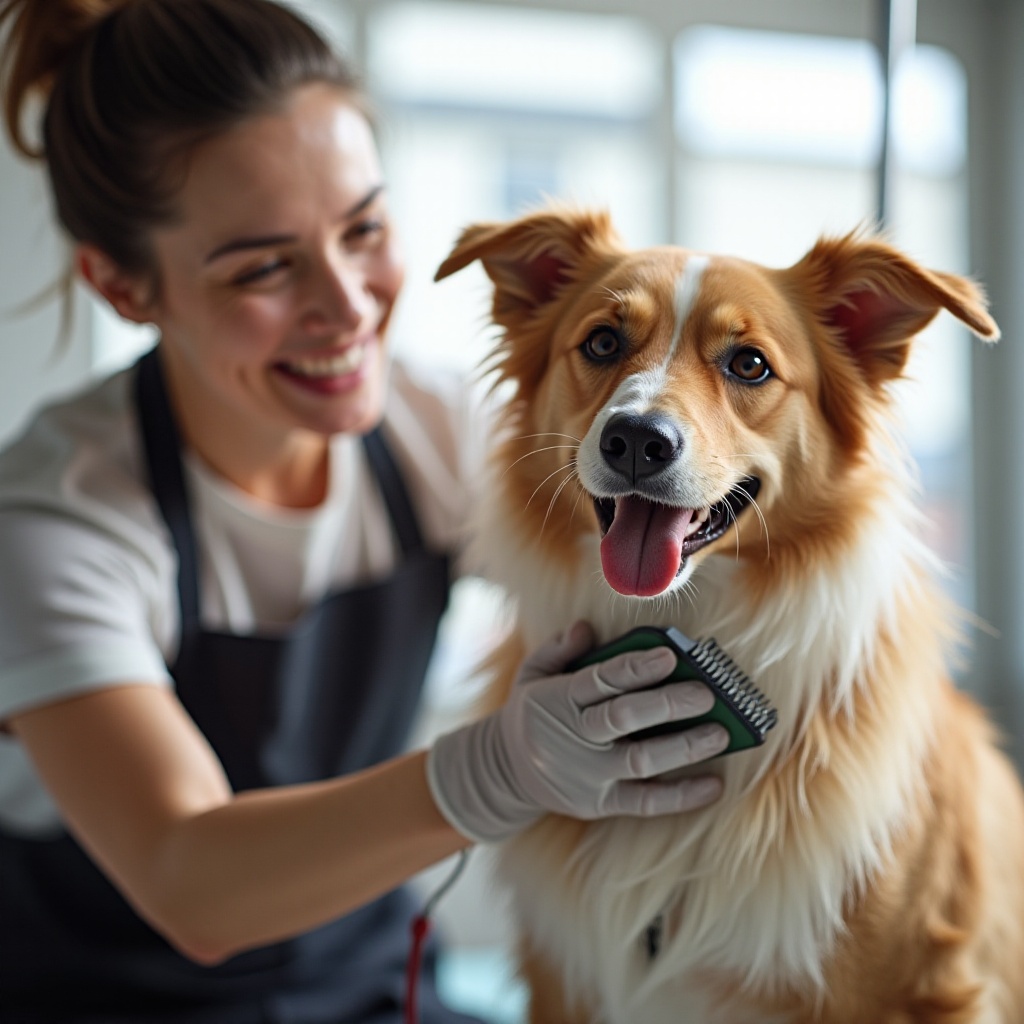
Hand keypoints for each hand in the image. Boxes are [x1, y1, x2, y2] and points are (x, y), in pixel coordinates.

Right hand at [426, 621, 728, 842]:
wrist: (506, 770)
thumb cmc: (535, 711)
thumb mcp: (533, 673)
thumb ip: (560, 649)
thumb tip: (586, 628)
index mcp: (557, 699)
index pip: (599, 681)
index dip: (634, 669)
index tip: (669, 655)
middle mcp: (574, 738)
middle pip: (622, 719)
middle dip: (667, 704)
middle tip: (707, 693)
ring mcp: (588, 775)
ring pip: (640, 762)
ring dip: (683, 747)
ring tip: (720, 733)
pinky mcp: (600, 805)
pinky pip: (645, 803)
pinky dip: (682, 796)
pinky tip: (715, 784)